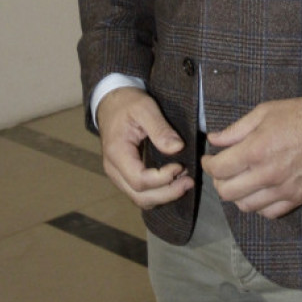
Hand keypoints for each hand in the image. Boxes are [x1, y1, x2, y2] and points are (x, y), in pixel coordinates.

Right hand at [95, 87, 193, 207]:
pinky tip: (174, 181)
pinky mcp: (125, 175)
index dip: (162, 178)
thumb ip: (160, 129)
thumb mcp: (145, 108)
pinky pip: (141, 193)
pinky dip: (159, 193)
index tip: (180, 166)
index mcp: (116, 152)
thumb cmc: (127, 103)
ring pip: (140, 199)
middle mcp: (114, 169)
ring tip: (185, 182)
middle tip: (189, 182)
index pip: (139, 179)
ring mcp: (118, 174)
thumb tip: (177, 148)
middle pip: (140, 196)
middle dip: (167, 193)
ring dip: (164, 195)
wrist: (112, 102)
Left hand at [202, 97, 301, 218]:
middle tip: (222, 171)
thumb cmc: (299, 115)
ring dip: (237, 195)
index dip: (208, 165)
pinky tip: (259, 192)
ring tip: (240, 182)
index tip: (210, 159)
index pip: (219, 169)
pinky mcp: (296, 198)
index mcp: (255, 150)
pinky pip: (269, 213)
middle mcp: (266, 174)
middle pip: (227, 192)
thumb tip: (214, 140)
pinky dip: (259, 206)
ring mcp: (282, 189)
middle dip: (218, 181)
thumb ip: (236, 129)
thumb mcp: (264, 112)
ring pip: (246, 206)